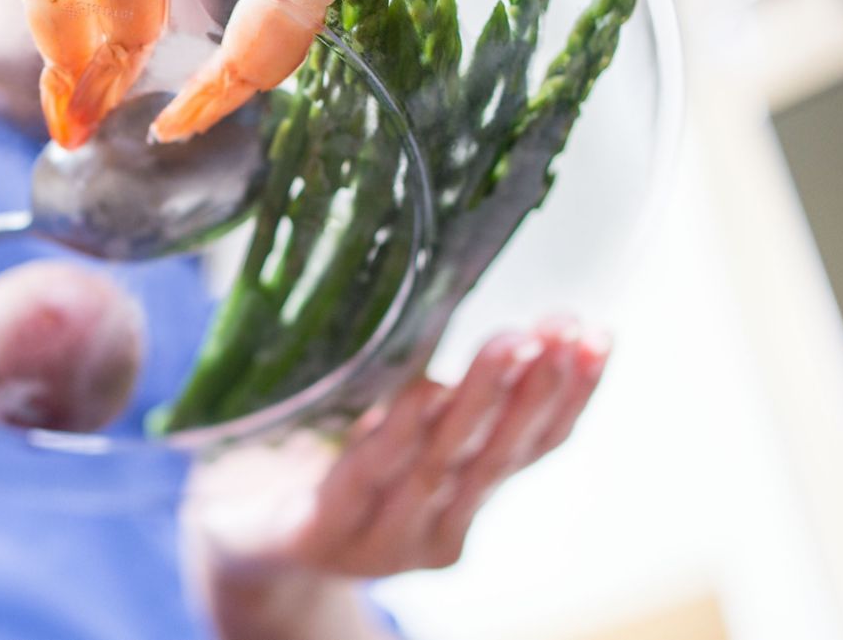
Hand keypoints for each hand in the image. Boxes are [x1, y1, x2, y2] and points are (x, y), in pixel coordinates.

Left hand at [182, 319, 608, 638]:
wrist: (243, 533)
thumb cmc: (330, 464)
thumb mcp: (400, 422)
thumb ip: (450, 391)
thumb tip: (498, 304)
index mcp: (464, 498)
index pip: (535, 448)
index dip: (572, 394)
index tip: (598, 335)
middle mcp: (437, 527)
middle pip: (498, 456)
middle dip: (539, 390)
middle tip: (566, 333)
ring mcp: (382, 539)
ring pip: (441, 462)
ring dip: (482, 400)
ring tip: (512, 343)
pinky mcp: (323, 533)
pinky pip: (367, 477)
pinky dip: (398, 432)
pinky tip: (421, 394)